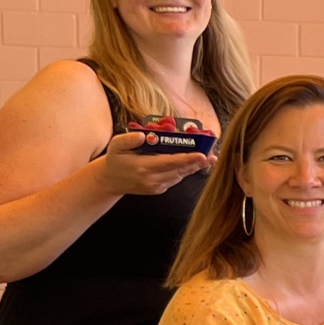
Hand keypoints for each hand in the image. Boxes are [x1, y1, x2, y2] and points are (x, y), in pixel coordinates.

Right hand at [93, 131, 212, 197]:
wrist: (110, 181)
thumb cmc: (115, 159)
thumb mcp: (116, 145)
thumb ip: (128, 139)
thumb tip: (144, 135)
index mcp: (143, 167)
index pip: (170, 162)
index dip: (188, 159)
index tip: (202, 155)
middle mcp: (152, 179)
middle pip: (180, 170)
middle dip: (197, 163)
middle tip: (212, 155)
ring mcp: (157, 186)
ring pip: (180, 175)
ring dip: (194, 167)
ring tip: (209, 158)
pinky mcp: (159, 189)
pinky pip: (175, 179)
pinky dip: (185, 171)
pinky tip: (195, 163)